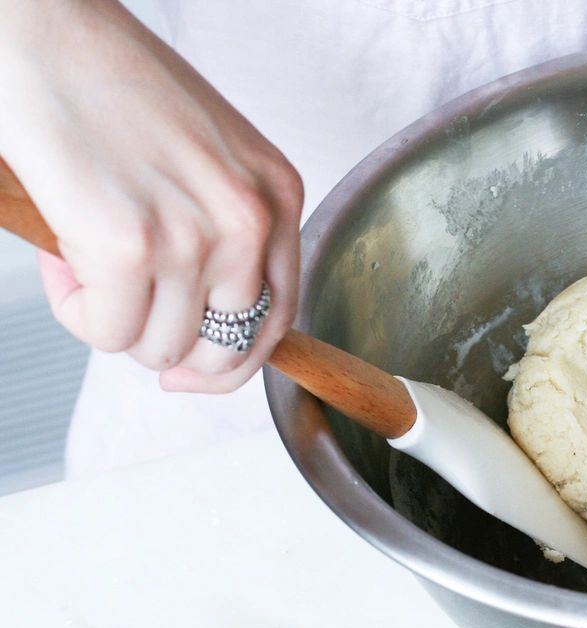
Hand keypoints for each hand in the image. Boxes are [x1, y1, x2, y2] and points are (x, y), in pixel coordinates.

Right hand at [0, 0, 302, 392]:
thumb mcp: (210, 158)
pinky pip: (104, 331)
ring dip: (111, 318)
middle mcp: (249, 220)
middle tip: (122, 308)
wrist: (44, 28)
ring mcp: (194, 236)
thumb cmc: (113, 84)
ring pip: (158, 346)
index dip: (229, 361)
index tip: (191, 369)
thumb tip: (208, 320)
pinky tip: (62, 254)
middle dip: (166, 342)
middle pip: (221, 349)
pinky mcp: (129, 246)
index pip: (277, 322)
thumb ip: (224, 231)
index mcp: (277, 196)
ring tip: (84, 257)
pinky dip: (74, 308)